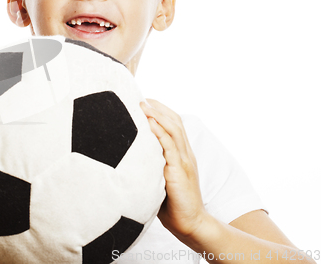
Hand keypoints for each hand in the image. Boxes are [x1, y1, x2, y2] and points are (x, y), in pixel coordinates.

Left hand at [140, 99, 207, 241]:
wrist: (191, 224)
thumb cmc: (173, 204)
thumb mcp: (161, 179)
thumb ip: (151, 166)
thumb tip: (129, 159)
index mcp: (182, 154)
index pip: (174, 124)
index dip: (161, 110)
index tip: (145, 101)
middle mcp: (185, 153)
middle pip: (174, 121)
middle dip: (158, 107)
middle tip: (140, 97)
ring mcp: (184, 161)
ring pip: (173, 130)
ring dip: (158, 115)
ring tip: (143, 104)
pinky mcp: (180, 171)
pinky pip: (170, 147)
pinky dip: (160, 133)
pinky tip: (149, 124)